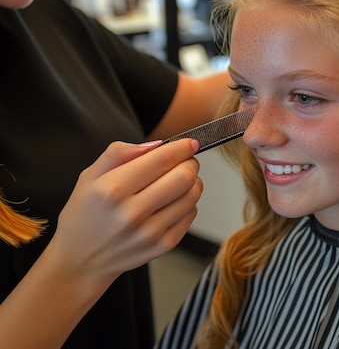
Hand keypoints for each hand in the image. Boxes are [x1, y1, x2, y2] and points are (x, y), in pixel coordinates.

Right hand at [49, 139, 201, 284]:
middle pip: (184, 177)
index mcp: (112, 189)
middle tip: (184, 161)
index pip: (162, 160)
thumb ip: (119, 153)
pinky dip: (188, 203)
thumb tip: (155, 145)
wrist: (80, 260)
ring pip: (192, 195)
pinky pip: (190, 214)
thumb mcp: (89, 176)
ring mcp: (150, 232)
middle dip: (190, 163)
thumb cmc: (85, 214)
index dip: (182, 147)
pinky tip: (172, 201)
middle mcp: (132, 212)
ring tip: (178, 180)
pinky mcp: (162, 246)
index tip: (189, 143)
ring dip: (193, 182)